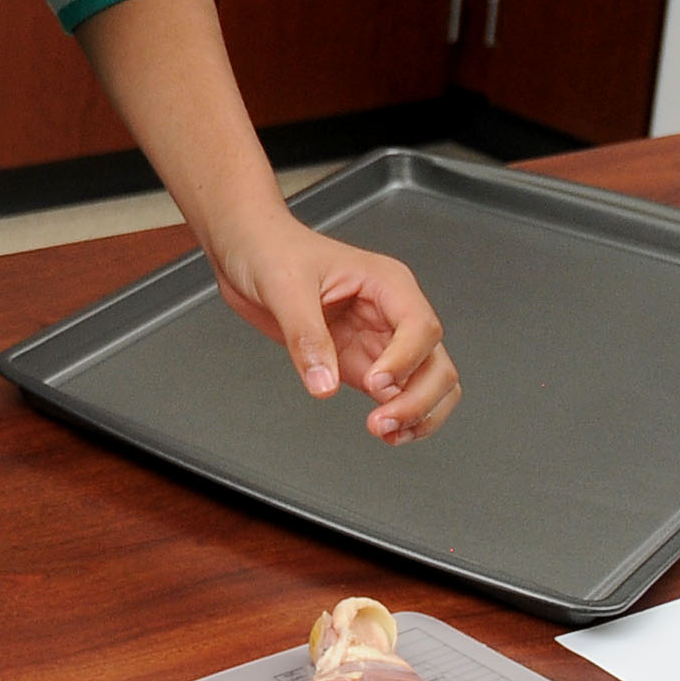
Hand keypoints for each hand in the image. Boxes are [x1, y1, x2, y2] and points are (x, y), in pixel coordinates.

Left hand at [211, 211, 460, 443]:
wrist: (243, 248)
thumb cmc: (269, 248)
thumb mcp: (284, 286)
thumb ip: (306, 336)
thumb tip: (324, 383)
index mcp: (387, 283)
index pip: (421, 327)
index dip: (406, 360)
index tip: (377, 383)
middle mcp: (392, 313)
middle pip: (436, 363)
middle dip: (418, 398)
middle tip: (383, 422)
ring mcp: (379, 340)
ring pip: (427, 383)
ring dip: (417, 413)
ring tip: (386, 432)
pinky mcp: (361, 360)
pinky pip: (397, 394)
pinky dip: (401, 416)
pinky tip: (387, 432)